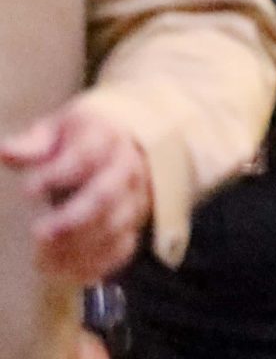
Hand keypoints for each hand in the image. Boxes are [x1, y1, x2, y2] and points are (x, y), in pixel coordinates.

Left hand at [0, 105, 151, 284]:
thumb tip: (5, 151)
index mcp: (106, 139)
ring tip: (41, 259)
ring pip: (113, 227)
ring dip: (77, 247)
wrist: (123, 151)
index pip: (87, 155)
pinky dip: (93, 265)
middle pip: (106, 195)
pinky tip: (61, 271)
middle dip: (73, 217)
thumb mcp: (56, 133)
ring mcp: (134, 200)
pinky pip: (120, 251)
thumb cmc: (77, 143)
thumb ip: (32, 145)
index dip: (59, 173)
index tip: (27, 190)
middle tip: (38, 233)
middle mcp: (126, 169)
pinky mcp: (133, 227)